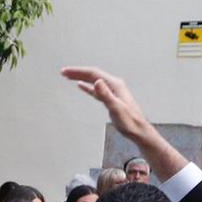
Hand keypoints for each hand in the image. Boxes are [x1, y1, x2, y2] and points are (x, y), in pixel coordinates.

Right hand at [61, 67, 186, 181]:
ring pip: (93, 81)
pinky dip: (87, 86)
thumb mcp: (116, 108)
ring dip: (81, 77)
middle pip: (92, 74)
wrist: (138, 130)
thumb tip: (97, 82)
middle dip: (77, 72)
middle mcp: (113, 85)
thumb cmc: (130, 121)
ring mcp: (112, 91)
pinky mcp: (110, 98)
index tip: (66, 72)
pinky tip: (81, 86)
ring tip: (68, 76)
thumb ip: (106, 95)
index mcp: (115, 85)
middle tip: (64, 72)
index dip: (78, 71)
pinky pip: (96, 89)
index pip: (93, 73)